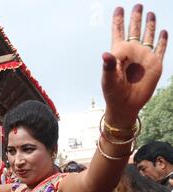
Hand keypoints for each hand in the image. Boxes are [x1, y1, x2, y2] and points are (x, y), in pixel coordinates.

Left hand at [102, 5, 167, 124]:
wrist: (126, 105)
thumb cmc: (113, 93)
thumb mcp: (108, 79)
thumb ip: (108, 66)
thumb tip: (105, 54)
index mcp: (119, 53)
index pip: (118, 32)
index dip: (118, 20)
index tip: (119, 8)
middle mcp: (132, 52)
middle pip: (134, 30)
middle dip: (135, 18)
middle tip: (138, 5)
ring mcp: (144, 57)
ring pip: (148, 36)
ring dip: (149, 25)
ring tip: (150, 13)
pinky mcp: (155, 64)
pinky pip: (160, 49)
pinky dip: (162, 40)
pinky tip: (163, 31)